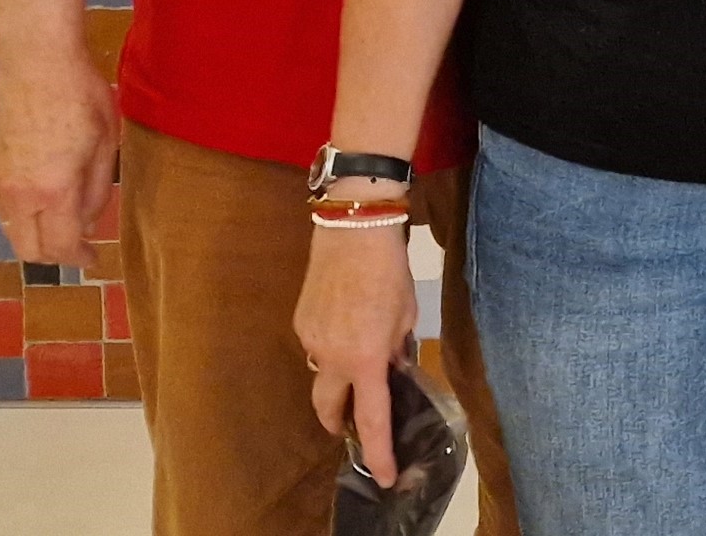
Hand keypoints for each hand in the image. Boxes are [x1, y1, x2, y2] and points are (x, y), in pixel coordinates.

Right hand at [0, 43, 119, 267]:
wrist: (35, 60)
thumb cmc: (81, 95)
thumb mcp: (105, 143)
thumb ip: (97, 189)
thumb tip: (87, 222)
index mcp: (53, 190)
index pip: (60, 246)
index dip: (78, 258)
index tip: (92, 259)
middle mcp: (17, 194)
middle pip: (29, 249)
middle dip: (54, 254)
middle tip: (77, 244)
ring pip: (12, 230)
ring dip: (36, 233)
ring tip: (63, 216)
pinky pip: (2, 207)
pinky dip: (22, 213)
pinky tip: (42, 195)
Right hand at [295, 222, 418, 489]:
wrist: (352, 229)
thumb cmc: (388, 269)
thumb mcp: (405, 313)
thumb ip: (396, 348)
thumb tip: (391, 367)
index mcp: (364, 359)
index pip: (371, 419)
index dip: (379, 452)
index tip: (384, 476)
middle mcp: (330, 357)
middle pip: (328, 408)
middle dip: (338, 422)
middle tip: (351, 422)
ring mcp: (310, 340)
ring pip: (323, 373)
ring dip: (339, 374)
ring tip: (359, 345)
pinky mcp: (299, 322)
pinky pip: (316, 345)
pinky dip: (332, 344)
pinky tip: (346, 318)